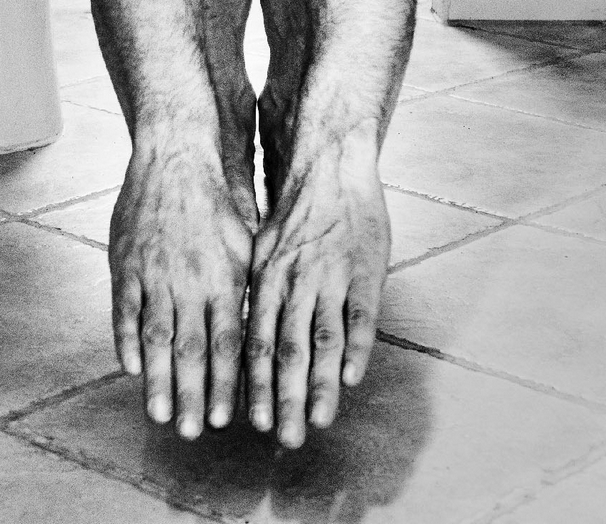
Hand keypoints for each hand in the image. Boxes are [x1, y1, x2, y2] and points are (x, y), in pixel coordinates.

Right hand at [108, 142, 253, 437]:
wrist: (176, 157)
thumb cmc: (217, 201)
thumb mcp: (246, 241)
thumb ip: (248, 287)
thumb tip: (259, 329)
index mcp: (224, 276)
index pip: (227, 341)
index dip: (225, 382)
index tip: (226, 419)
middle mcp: (189, 280)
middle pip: (190, 348)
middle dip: (190, 395)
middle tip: (189, 432)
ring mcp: (154, 273)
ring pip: (156, 336)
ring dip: (157, 380)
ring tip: (158, 414)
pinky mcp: (126, 263)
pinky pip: (126, 310)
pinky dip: (128, 341)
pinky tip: (132, 369)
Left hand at [245, 132, 390, 447]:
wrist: (329, 166)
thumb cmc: (294, 212)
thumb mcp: (260, 247)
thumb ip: (255, 292)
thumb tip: (240, 335)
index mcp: (267, 279)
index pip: (257, 342)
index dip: (254, 384)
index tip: (250, 422)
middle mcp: (296, 283)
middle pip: (288, 350)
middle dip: (284, 399)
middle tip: (283, 439)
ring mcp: (331, 278)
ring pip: (322, 341)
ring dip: (319, 385)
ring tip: (316, 423)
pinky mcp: (364, 272)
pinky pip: (359, 317)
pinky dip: (355, 349)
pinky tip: (351, 379)